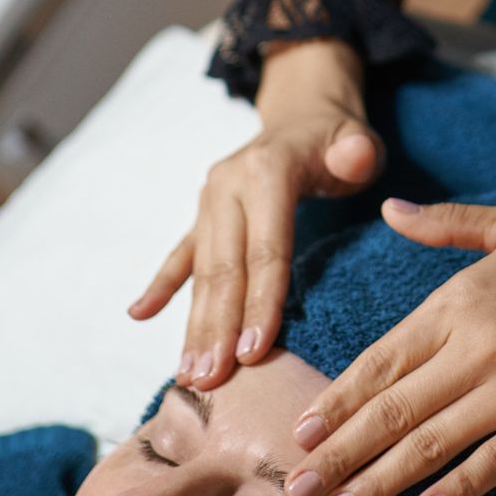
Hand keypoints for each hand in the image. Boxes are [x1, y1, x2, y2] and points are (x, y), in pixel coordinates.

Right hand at [130, 39, 382, 387]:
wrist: (302, 115)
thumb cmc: (337, 140)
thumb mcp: (357, 138)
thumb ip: (357, 150)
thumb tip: (353, 156)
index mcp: (266, 171)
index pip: (266, 249)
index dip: (261, 302)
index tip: (254, 353)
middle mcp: (228, 185)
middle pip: (226, 268)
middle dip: (218, 328)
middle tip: (212, 380)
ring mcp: (210, 201)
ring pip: (202, 271)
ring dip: (194, 324)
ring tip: (189, 374)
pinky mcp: (203, 215)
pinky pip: (181, 255)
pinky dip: (161, 287)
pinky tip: (139, 315)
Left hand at [280, 199, 495, 495]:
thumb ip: (445, 223)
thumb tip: (389, 208)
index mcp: (459, 301)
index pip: (380, 360)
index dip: (337, 400)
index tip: (299, 432)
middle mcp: (478, 348)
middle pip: (392, 409)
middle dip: (338, 453)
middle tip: (295, 489)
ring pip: (430, 444)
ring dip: (376, 480)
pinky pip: (493, 463)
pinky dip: (455, 490)